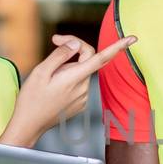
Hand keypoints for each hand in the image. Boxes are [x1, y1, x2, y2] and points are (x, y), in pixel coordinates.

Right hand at [8, 34, 134, 143]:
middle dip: (73, 48)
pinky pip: (79, 83)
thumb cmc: (31, 99)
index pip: (101, 58)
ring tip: (49, 76)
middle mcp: (83, 88)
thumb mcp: (40, 72)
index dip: (118, 47)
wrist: (29, 125)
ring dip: (69, 66)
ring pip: (82, 71)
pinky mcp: (80, 103)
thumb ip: (60, 55)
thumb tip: (76, 44)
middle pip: (87, 59)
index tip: (133, 38)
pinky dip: (70, 78)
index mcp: (75, 78)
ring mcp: (83, 97)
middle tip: (54, 41)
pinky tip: (54, 87)